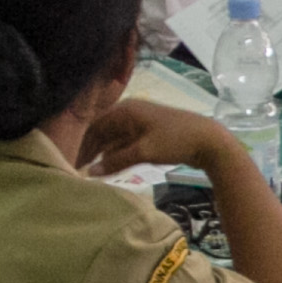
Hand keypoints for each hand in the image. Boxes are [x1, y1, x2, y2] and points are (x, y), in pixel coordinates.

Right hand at [74, 96, 229, 177]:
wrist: (210, 141)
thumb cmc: (176, 140)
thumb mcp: (143, 151)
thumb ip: (115, 161)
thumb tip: (90, 172)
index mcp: (126, 110)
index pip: (94, 126)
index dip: (82, 144)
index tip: (72, 162)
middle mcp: (130, 112)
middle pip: (102, 132)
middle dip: (90, 150)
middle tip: (77, 170)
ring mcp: (140, 123)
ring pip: (114, 138)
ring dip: (103, 153)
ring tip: (90, 172)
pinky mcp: (149, 134)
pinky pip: (126, 143)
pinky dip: (117, 154)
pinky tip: (109, 167)